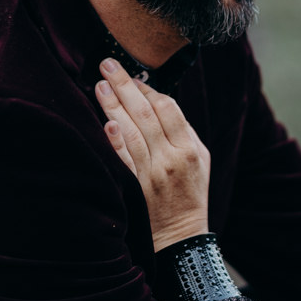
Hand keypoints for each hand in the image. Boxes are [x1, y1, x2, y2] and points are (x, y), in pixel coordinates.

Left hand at [95, 59, 210, 251]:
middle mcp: (170, 158)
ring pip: (131, 132)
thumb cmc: (191, 193)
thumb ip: (184, 131)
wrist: (181, 236)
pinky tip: (106, 122)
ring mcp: (151, 174)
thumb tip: (161, 102)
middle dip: (125, 85)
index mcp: (188, 148)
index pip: (167, 108)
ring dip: (113, 105)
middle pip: (145, 113)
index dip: (148, 89)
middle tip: (107, 64)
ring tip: (100, 84)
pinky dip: (115, 141)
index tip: (133, 76)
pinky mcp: (136, 188)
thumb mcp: (200, 159)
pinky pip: (123, 161)